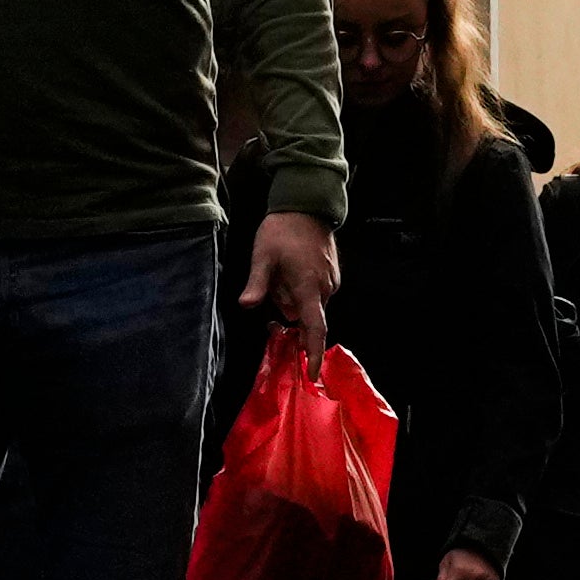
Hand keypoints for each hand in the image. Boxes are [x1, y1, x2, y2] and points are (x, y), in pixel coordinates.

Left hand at [243, 208, 338, 340]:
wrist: (306, 206)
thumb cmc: (283, 230)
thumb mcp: (262, 257)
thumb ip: (257, 285)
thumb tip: (247, 305)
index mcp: (309, 288)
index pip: (315, 329)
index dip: (314, 353)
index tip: (312, 373)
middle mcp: (325, 289)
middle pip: (303, 314)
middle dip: (285, 304)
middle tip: (272, 280)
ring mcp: (331, 281)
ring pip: (307, 302)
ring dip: (292, 293)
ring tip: (283, 268)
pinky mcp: (332, 274)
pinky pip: (314, 291)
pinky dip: (300, 285)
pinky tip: (292, 266)